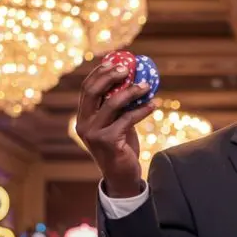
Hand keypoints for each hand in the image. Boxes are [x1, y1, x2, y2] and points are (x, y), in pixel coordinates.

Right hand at [75, 60, 154, 196]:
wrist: (122, 176)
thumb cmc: (121, 147)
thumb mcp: (117, 124)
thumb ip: (119, 106)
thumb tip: (134, 80)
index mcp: (82, 117)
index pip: (87, 88)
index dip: (99, 72)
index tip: (114, 60)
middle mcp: (83, 123)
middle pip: (93, 91)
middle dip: (110, 76)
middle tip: (128, 69)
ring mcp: (93, 133)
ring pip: (111, 103)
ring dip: (131, 91)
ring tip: (147, 85)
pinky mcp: (107, 141)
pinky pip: (127, 119)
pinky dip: (142, 109)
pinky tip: (153, 104)